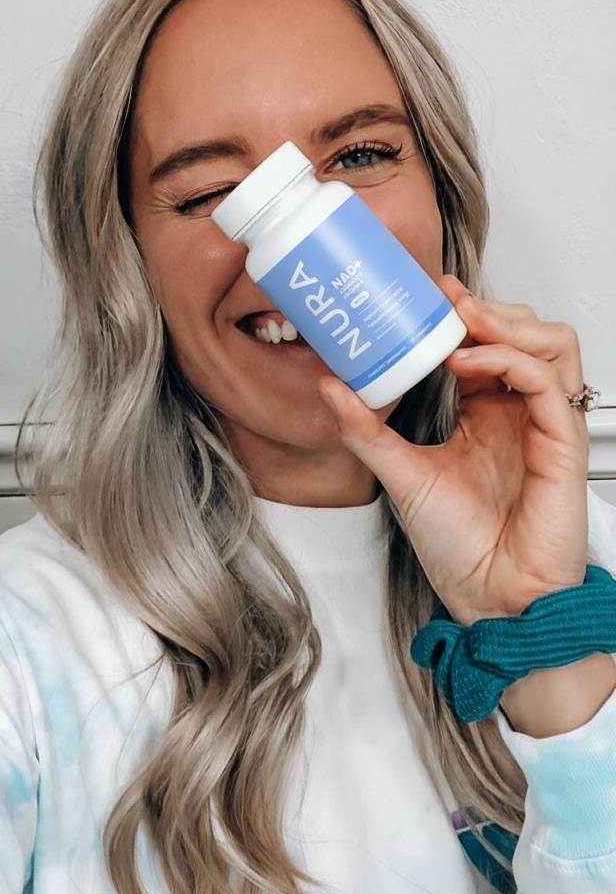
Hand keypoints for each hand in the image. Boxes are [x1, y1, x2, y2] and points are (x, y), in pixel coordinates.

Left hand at [318, 277, 589, 626]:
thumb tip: (331, 387)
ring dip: (508, 324)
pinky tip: (471, 363)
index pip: (490, 344)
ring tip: (461, 324)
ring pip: (553, 345)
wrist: (489, 598)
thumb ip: (367, 430)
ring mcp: (546, 426)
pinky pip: (550, 383)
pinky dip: (512, 361)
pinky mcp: (563, 445)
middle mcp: (521, 415)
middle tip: (445, 301)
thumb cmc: (459, 548)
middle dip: (489, 309)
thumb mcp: (400, 474)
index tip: (428, 295)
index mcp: (489, 416)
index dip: (466, 315)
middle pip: (529, 332)